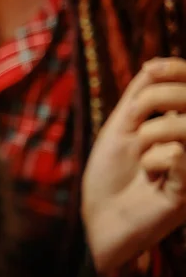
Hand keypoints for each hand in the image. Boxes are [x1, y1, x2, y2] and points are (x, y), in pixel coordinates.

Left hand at [82, 57, 185, 274]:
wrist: (99, 213)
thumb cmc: (109, 172)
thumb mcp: (121, 126)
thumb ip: (140, 95)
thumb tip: (154, 63)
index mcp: (180, 124)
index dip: (178, 71)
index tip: (152, 68)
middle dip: (159, 96)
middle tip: (135, 117)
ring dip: (152, 133)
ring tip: (142, 154)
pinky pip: (178, 154)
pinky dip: (153, 161)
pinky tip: (151, 179)